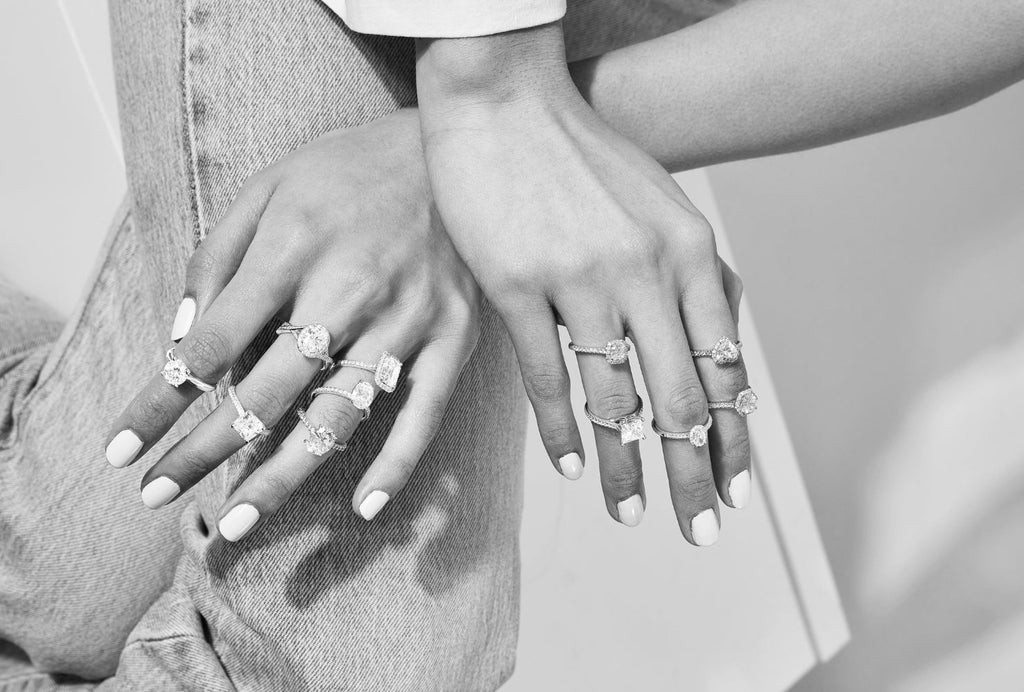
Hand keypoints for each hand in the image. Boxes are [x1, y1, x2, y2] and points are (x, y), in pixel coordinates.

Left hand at [104, 109, 480, 538]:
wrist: (452, 145)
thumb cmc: (351, 168)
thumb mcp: (269, 185)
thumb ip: (219, 256)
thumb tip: (182, 338)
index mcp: (295, 244)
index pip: (215, 341)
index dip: (162, 400)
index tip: (127, 445)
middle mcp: (350, 287)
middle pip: (267, 389)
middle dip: (205, 449)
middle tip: (157, 493)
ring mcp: (408, 317)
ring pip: (339, 414)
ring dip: (282, 475)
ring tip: (235, 524)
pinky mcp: (455, 336)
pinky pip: (426, 412)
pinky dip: (397, 465)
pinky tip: (365, 508)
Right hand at [417, 24, 750, 544]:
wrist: (508, 104)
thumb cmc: (587, 160)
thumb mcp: (663, 205)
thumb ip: (696, 273)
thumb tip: (723, 343)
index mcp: (688, 252)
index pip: (722, 366)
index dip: (730, 434)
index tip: (734, 487)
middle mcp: (643, 270)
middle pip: (679, 396)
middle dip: (693, 471)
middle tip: (699, 529)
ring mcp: (579, 278)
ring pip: (614, 394)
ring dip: (624, 462)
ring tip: (630, 511)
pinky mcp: (516, 284)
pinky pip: (545, 373)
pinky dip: (560, 426)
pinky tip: (570, 463)